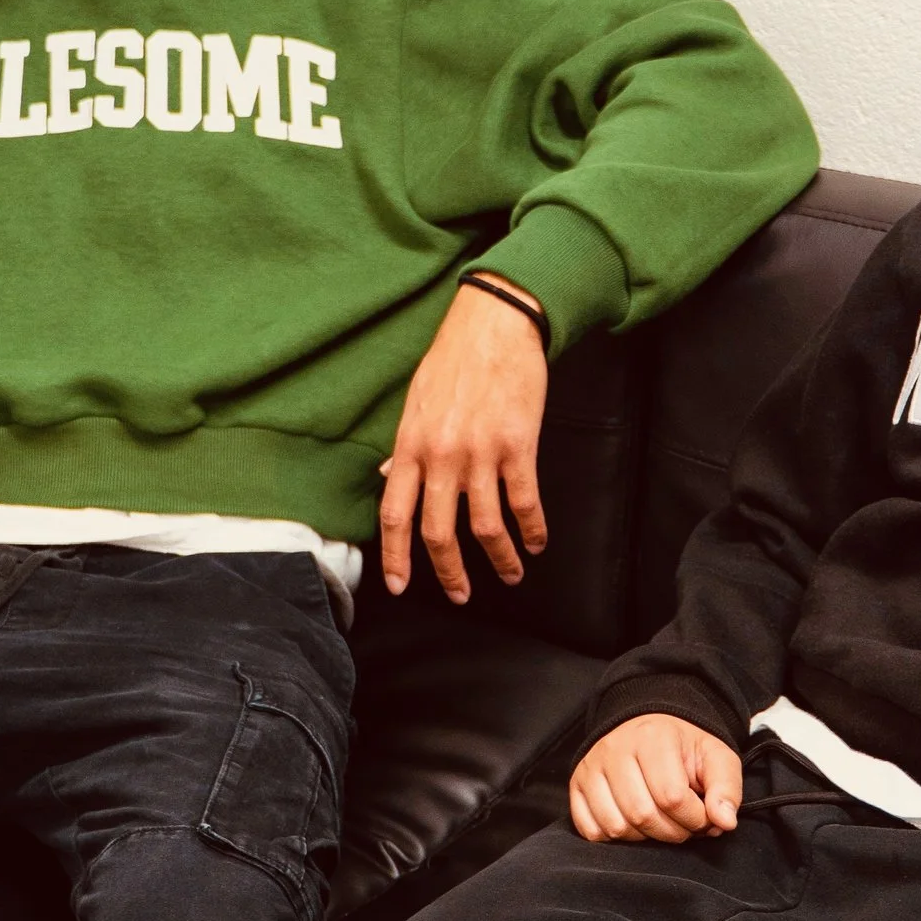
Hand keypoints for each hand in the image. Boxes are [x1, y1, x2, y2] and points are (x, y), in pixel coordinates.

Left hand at [379, 281, 549, 603]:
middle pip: (439, 532)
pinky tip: (535, 542)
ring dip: (498, 559)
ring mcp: (480, 452)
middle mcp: (441, 455)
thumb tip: (386, 479)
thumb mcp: (415, 403)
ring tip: (509, 575)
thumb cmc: (453, 360)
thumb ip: (403, 448)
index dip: (396, 556)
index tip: (400, 586)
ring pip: (485, 526)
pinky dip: (531, 529)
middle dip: (450, 573)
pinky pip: (523, 501)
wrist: (496, 324)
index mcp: (410, 446)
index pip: (394, 514)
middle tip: (460, 595)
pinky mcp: (517, 445)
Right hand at [569, 714, 743, 845]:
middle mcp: (614, 749)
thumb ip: (727, 788)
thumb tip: (725, 822)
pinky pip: (591, 830)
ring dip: (645, 837)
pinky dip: (616, 837)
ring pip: (616, 826)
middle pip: (642, 815)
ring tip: (661, 822)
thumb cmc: (683, 748)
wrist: (648, 726)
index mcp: (652, 737)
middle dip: (672, 832)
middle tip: (684, 824)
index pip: (672, 797)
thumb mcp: (716, 758)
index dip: (695, 819)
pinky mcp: (576, 785)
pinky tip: (635, 823)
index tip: (704, 817)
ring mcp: (590, 768)